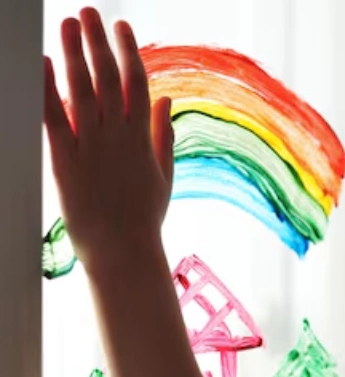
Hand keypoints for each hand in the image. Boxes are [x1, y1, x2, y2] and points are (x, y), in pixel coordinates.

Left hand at [43, 8, 173, 273]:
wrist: (124, 251)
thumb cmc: (143, 219)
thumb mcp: (164, 176)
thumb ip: (164, 135)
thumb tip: (168, 102)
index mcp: (142, 138)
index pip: (137, 84)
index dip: (130, 51)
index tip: (123, 27)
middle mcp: (118, 136)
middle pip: (108, 78)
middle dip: (98, 41)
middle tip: (89, 12)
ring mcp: (92, 146)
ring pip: (82, 88)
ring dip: (73, 53)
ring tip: (67, 24)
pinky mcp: (66, 160)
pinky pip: (53, 116)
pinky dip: (46, 88)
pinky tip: (41, 63)